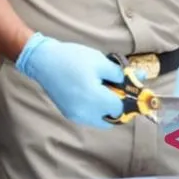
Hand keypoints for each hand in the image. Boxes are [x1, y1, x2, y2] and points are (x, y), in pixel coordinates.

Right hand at [14, 32, 129, 127]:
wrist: (43, 60)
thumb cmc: (71, 58)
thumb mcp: (99, 61)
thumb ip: (119, 74)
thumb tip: (135, 79)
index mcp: (96, 100)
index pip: (121, 109)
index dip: (128, 99)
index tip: (130, 90)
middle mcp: (87, 113)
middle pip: (112, 118)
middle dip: (118, 106)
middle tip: (117, 89)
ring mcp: (76, 115)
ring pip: (100, 119)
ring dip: (106, 108)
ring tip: (103, 88)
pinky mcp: (68, 113)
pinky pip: (88, 116)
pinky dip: (94, 108)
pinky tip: (90, 91)